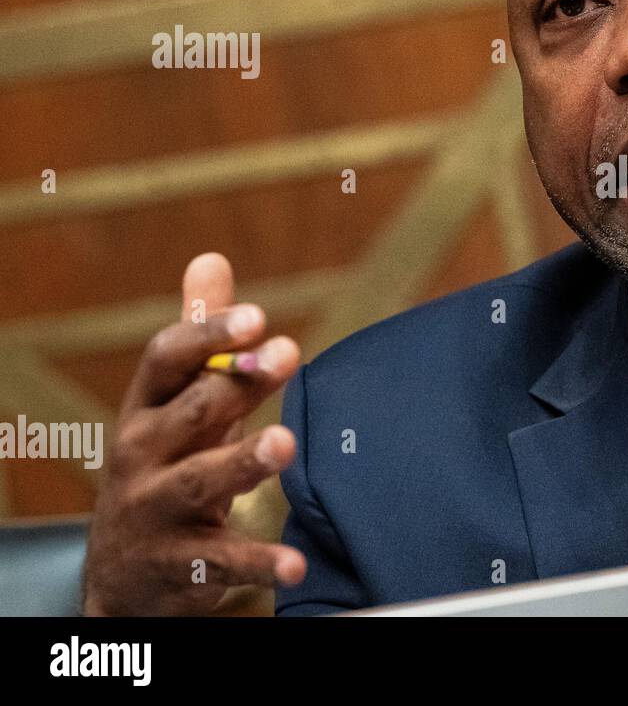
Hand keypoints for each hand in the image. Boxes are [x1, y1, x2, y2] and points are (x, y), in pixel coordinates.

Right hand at [82, 253, 306, 615]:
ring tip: (285, 444)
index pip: (167, 361)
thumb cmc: (165, 465)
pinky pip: (219, 563)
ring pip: (200, 482)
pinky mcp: (179, 567)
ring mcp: (157, 511)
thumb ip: (200, 339)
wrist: (124, 575)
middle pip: (188, 413)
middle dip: (235, 385)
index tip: (258, 316)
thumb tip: (212, 259)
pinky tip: (295, 562)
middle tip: (289, 354)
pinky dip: (256, 563)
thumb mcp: (175, 404)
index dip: (209, 336)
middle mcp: (143, 457)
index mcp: (146, 410)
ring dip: (242, 461)